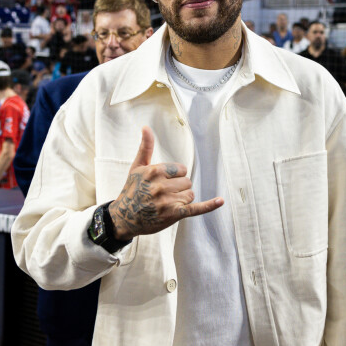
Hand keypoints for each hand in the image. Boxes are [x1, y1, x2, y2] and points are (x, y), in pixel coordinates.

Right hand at [109, 127, 223, 241]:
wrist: (124, 218)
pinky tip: (220, 201)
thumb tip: (146, 127)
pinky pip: (196, 208)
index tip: (163, 182)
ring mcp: (168, 201)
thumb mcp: (137, 167)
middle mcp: (161, 186)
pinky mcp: (174, 215)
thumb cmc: (132, 191)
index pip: (182, 169)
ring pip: (190, 194)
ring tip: (165, 204)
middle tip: (162, 195)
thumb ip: (146, 147)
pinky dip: (209, 205)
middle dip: (178, 188)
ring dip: (181, 199)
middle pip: (187, 182)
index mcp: (154, 171)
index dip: (174, 176)